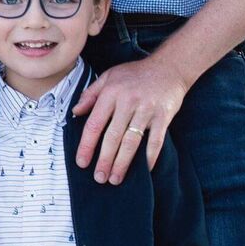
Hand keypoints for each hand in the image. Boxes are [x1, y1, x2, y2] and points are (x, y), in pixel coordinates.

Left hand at [72, 54, 187, 181]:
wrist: (169, 67)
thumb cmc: (135, 73)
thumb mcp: (109, 76)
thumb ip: (91, 94)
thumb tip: (75, 112)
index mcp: (111, 93)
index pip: (95, 123)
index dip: (87, 145)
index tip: (82, 162)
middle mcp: (127, 102)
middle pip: (113, 136)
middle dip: (104, 159)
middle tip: (99, 178)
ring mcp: (146, 109)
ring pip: (132, 141)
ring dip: (123, 162)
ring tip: (115, 178)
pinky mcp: (163, 116)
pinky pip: (156, 140)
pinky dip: (150, 156)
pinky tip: (144, 169)